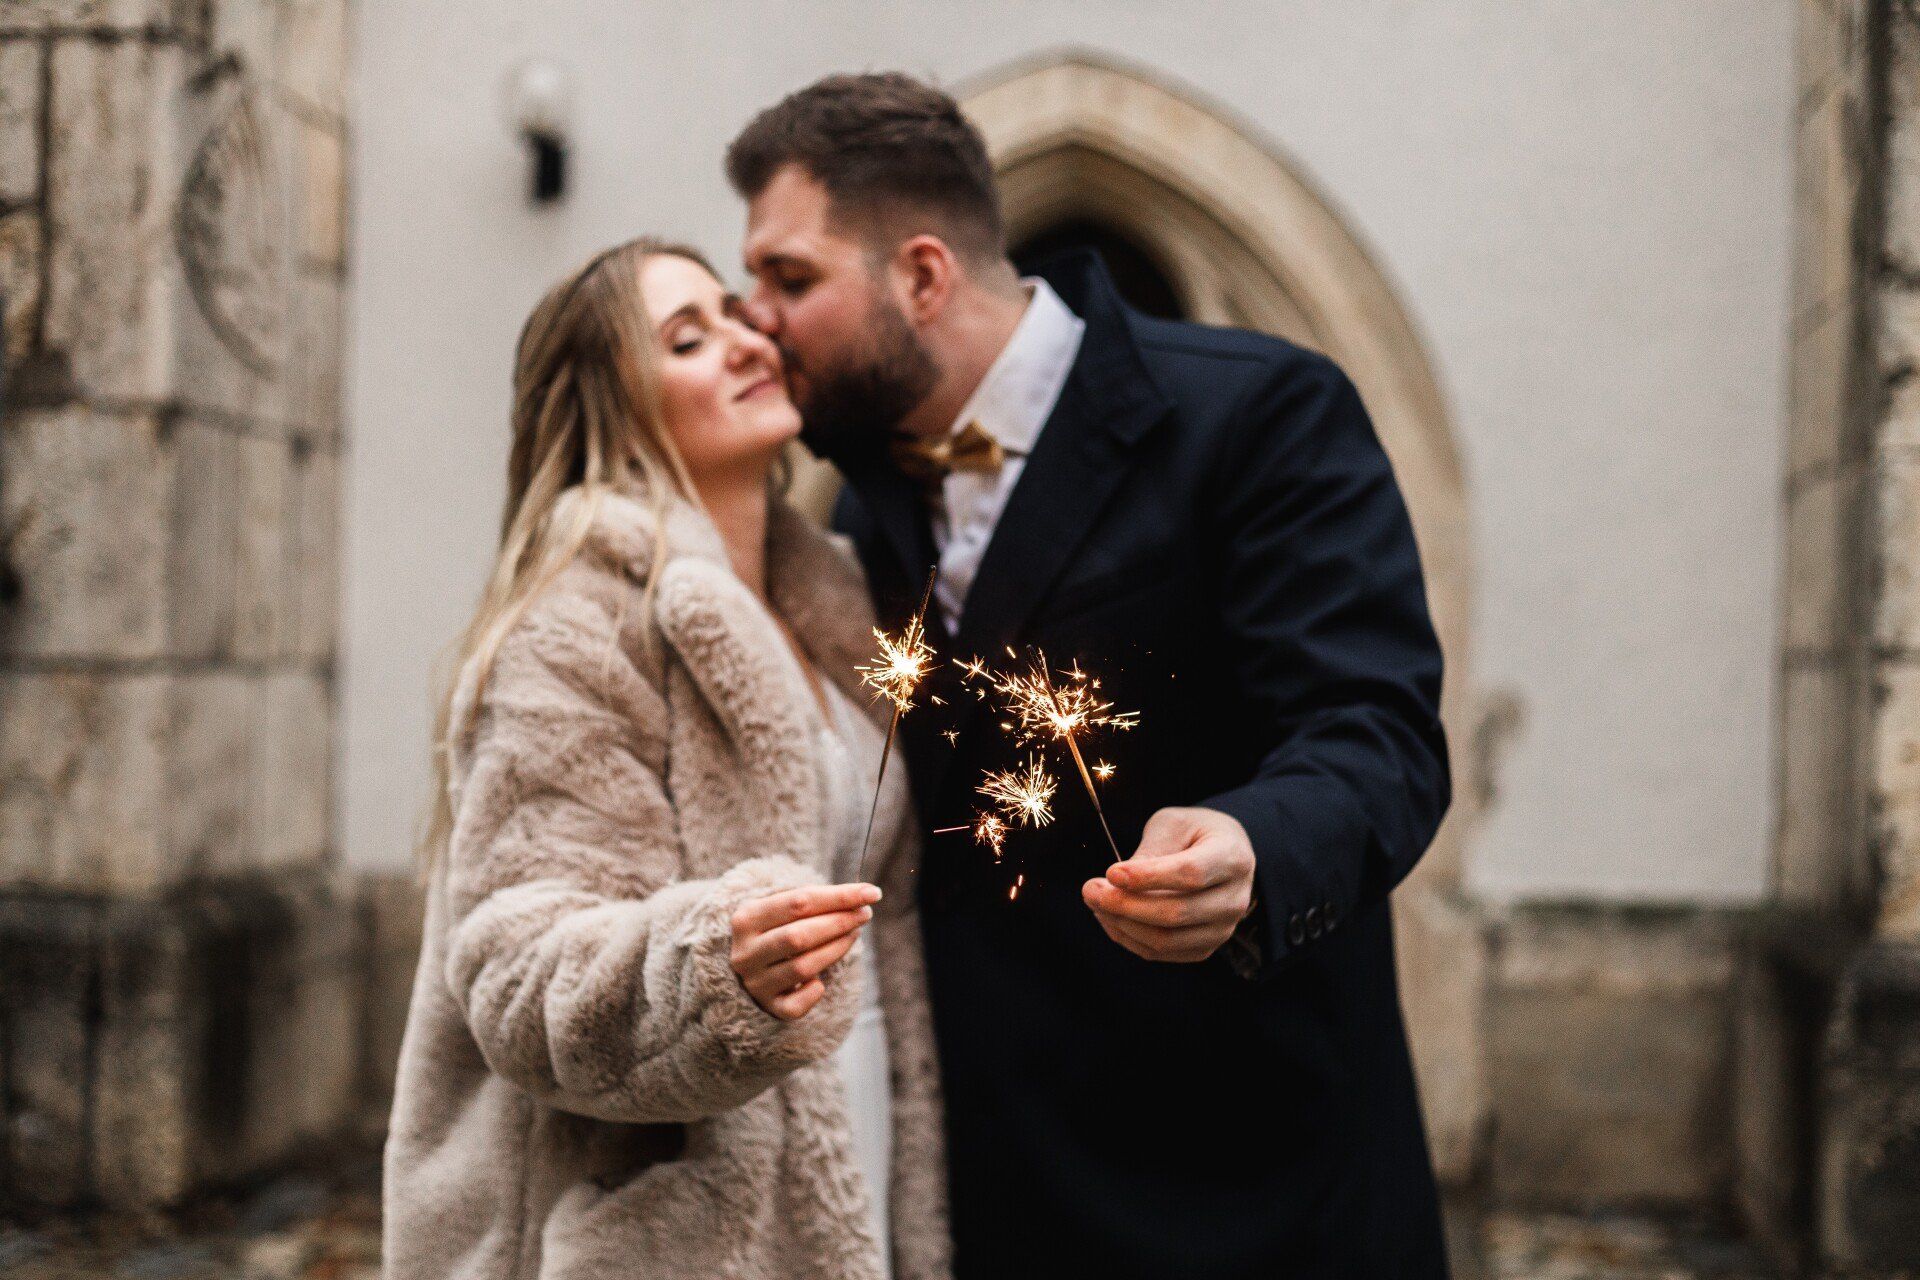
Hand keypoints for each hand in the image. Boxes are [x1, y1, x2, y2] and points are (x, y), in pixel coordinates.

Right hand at [730, 882, 879, 1019]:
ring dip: (837, 949)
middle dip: (839, 922)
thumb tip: (861, 897)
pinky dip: (814, 992)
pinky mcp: (769, 1006)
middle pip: (799, 936)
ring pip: (803, 968)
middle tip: (865, 913)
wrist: (751, 964)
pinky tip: (821, 981)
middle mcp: (746, 952)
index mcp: (747, 919)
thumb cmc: (778, 927)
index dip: (839, 897)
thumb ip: (816, 900)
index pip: (798, 902)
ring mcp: (755, 982)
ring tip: (854, 933)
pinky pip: (797, 1005)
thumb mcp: (784, 908)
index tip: (871, 893)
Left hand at [1082, 807, 1255, 962]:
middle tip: (1090, 889)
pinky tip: (1109, 918)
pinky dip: (1129, 938)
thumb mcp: (1174, 824)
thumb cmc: (1195, 833)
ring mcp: (1222, 929)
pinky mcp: (1205, 947)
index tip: (1111, 872)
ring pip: (1166, 939)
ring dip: (1122, 924)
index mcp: (1232, 858)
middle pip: (1176, 912)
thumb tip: (1118, 882)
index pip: (1191, 874)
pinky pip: (1161, 953)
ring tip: (1095, 902)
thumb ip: (1151, 850)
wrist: (1224, 853)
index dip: (1148, 877)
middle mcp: (1234, 899)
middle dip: (1125, 904)